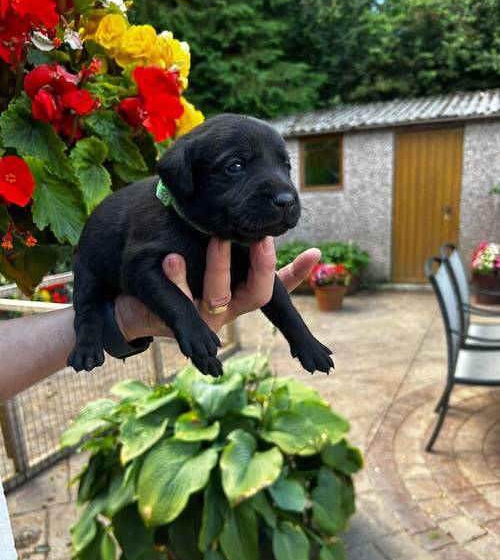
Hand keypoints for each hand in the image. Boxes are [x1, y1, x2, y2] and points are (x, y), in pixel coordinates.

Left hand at [114, 237, 319, 340]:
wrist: (138, 307)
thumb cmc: (185, 284)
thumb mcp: (217, 267)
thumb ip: (247, 256)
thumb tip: (300, 245)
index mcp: (241, 297)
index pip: (278, 288)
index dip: (297, 273)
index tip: (312, 251)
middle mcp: (228, 310)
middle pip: (256, 296)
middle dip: (260, 266)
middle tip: (260, 237)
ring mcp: (204, 319)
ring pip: (217, 297)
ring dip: (218, 267)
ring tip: (216, 238)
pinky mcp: (176, 323)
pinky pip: (178, 302)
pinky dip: (177, 279)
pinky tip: (172, 256)